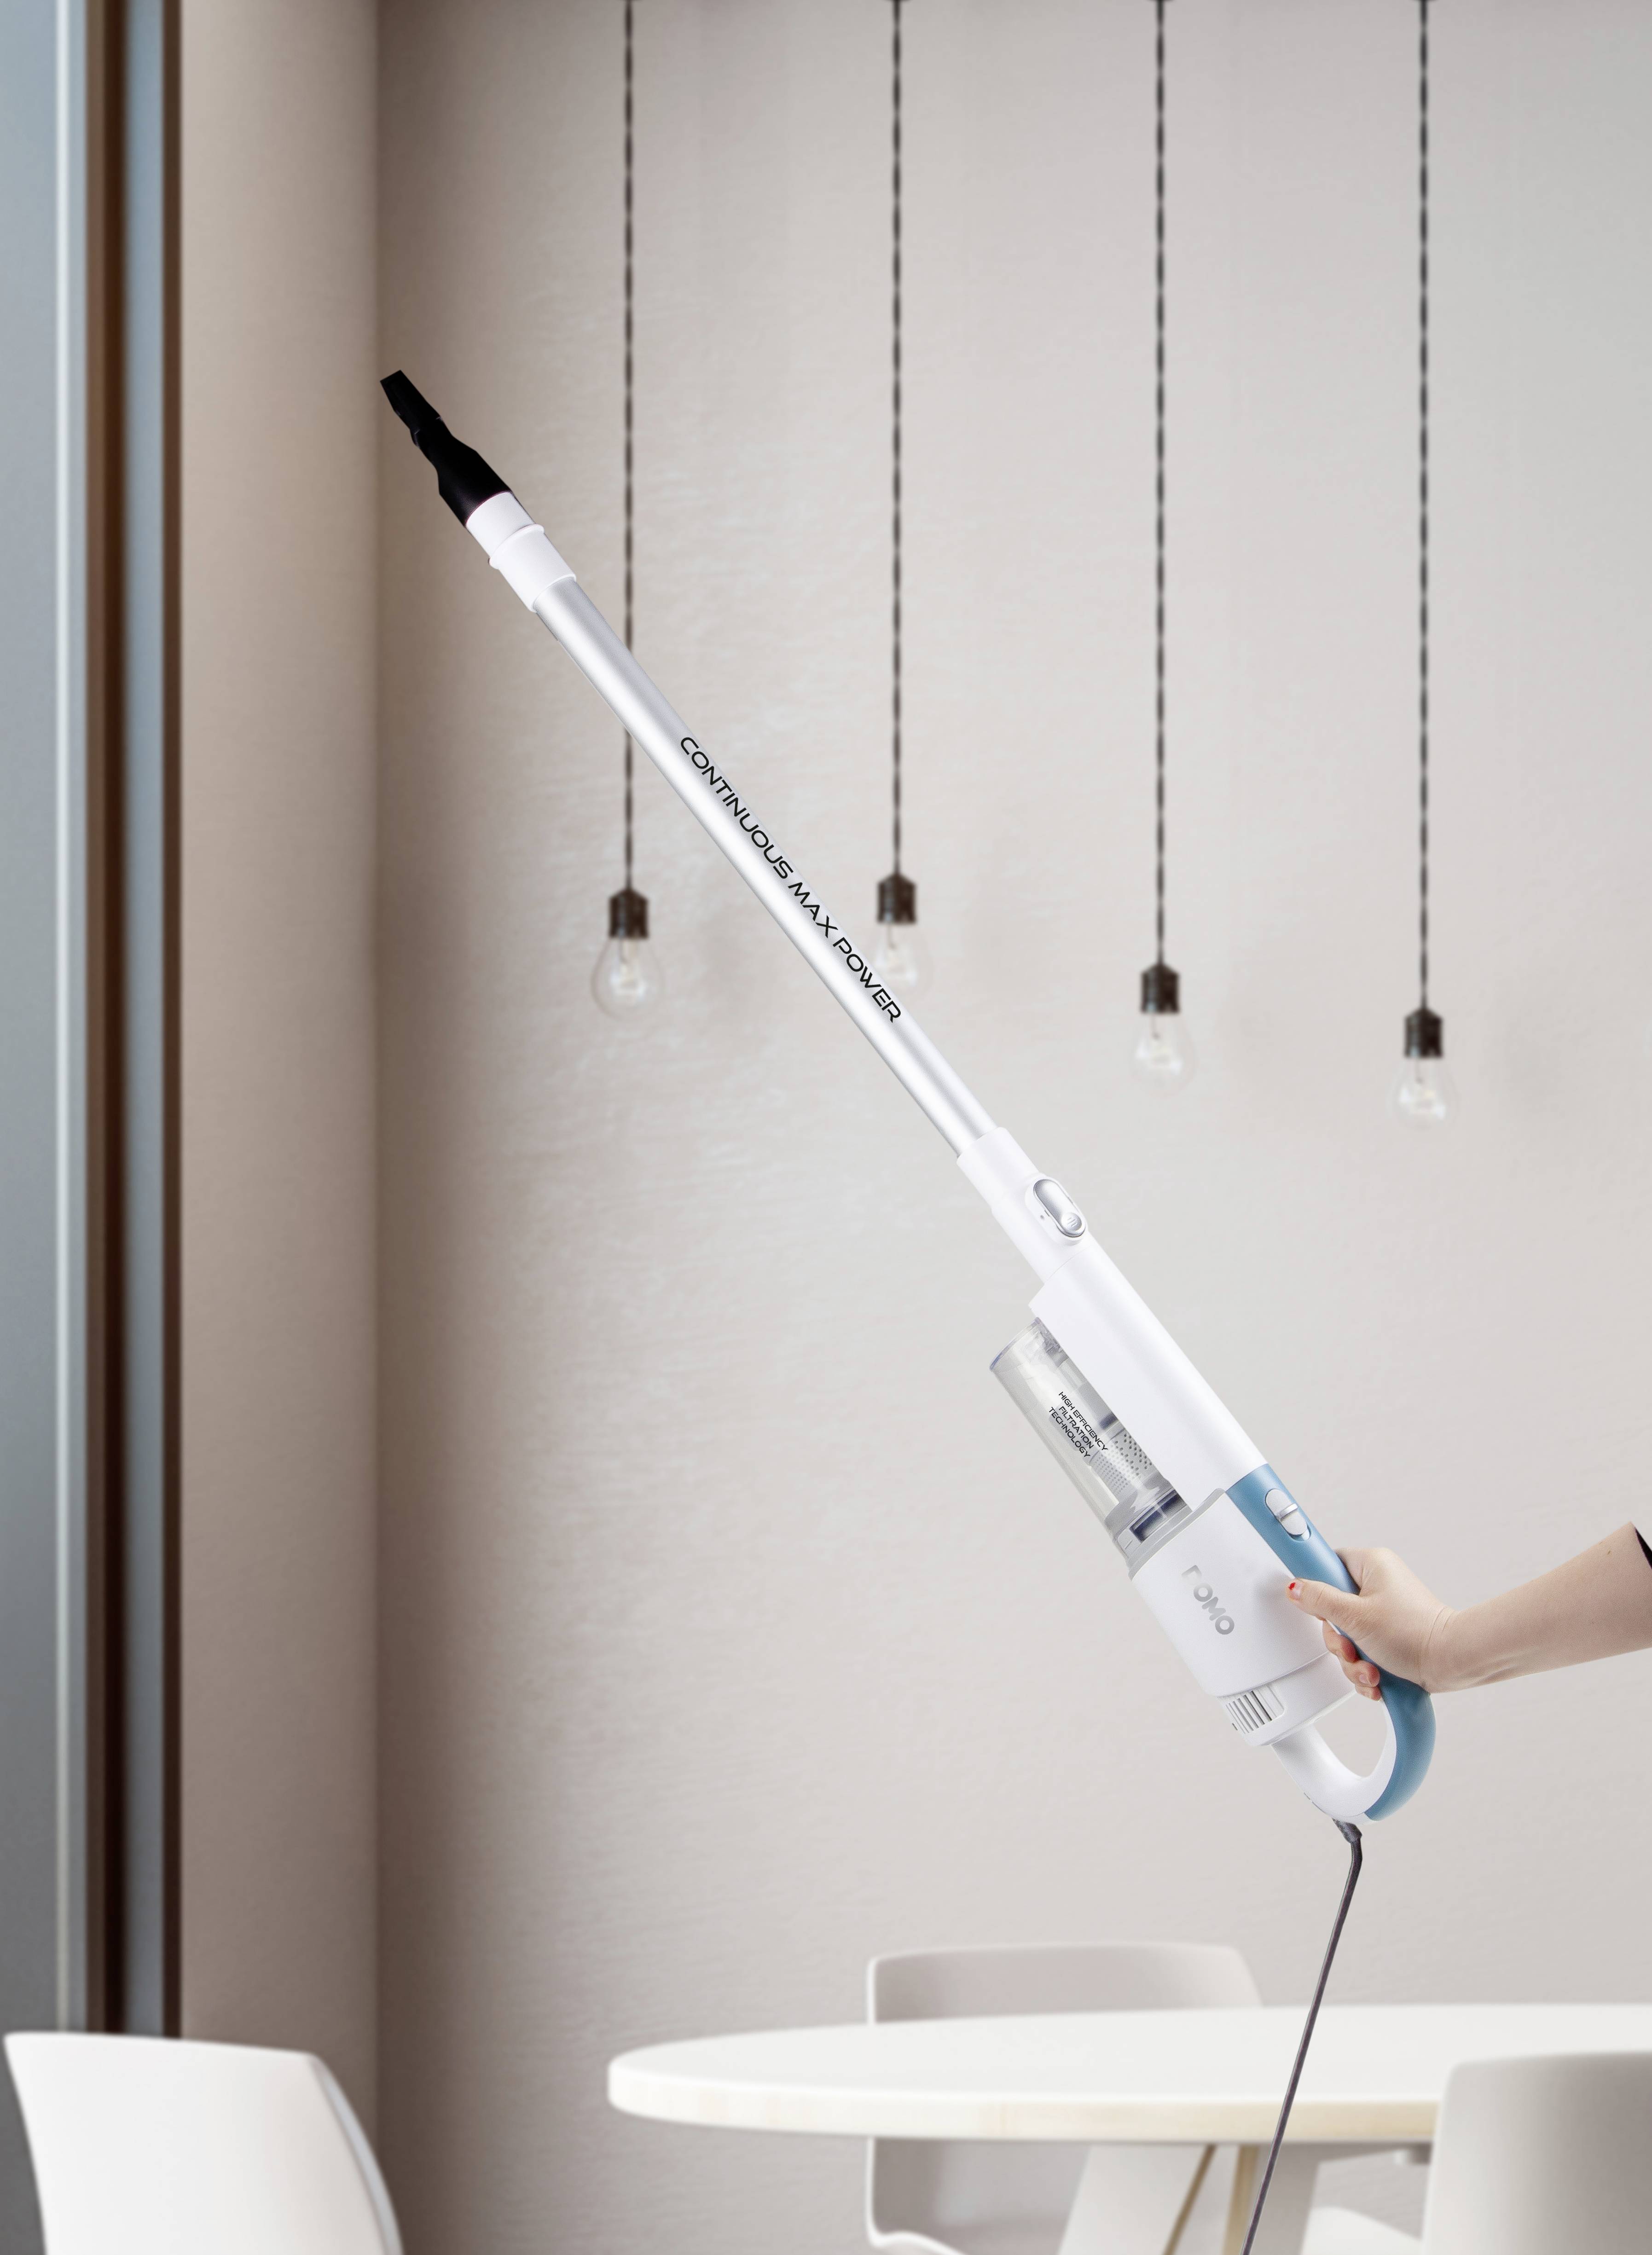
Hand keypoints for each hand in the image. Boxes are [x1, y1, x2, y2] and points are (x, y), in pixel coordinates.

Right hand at [1285, 1546, 1458, 1696]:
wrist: (1451, 1663)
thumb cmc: (1414, 1632)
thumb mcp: (1355, 1617)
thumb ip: (1320, 1601)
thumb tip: (1296, 1588)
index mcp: (1371, 1565)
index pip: (1328, 1564)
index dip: (1316, 1585)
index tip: (1312, 1601)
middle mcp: (1378, 1586)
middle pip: (1333, 1610)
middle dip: (1339, 1641)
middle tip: (1350, 1647)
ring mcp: (1384, 1614)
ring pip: (1348, 1637)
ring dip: (1353, 1661)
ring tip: (1370, 1670)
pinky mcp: (1390, 1638)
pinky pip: (1364, 1652)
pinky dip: (1366, 1669)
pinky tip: (1377, 1678)